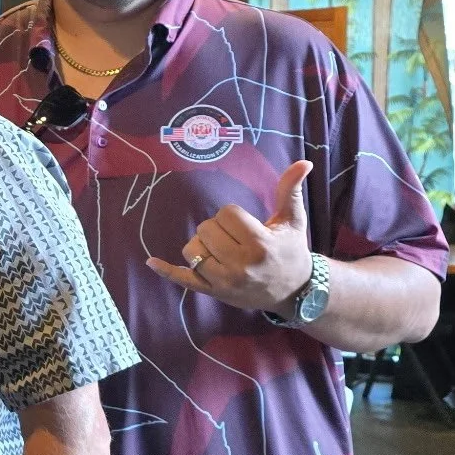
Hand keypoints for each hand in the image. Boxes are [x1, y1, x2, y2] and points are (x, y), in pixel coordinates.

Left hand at [146, 160, 314, 312]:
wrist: (294, 291)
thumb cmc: (290, 250)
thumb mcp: (293, 220)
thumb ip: (291, 190)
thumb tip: (303, 162)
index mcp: (259, 243)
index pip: (226, 214)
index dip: (231, 215)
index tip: (244, 225)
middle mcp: (241, 265)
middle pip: (205, 229)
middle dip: (216, 228)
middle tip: (234, 238)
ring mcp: (224, 281)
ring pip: (192, 250)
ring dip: (201, 245)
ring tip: (220, 250)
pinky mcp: (214, 292)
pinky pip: (184, 280)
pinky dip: (167, 271)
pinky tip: (151, 262)